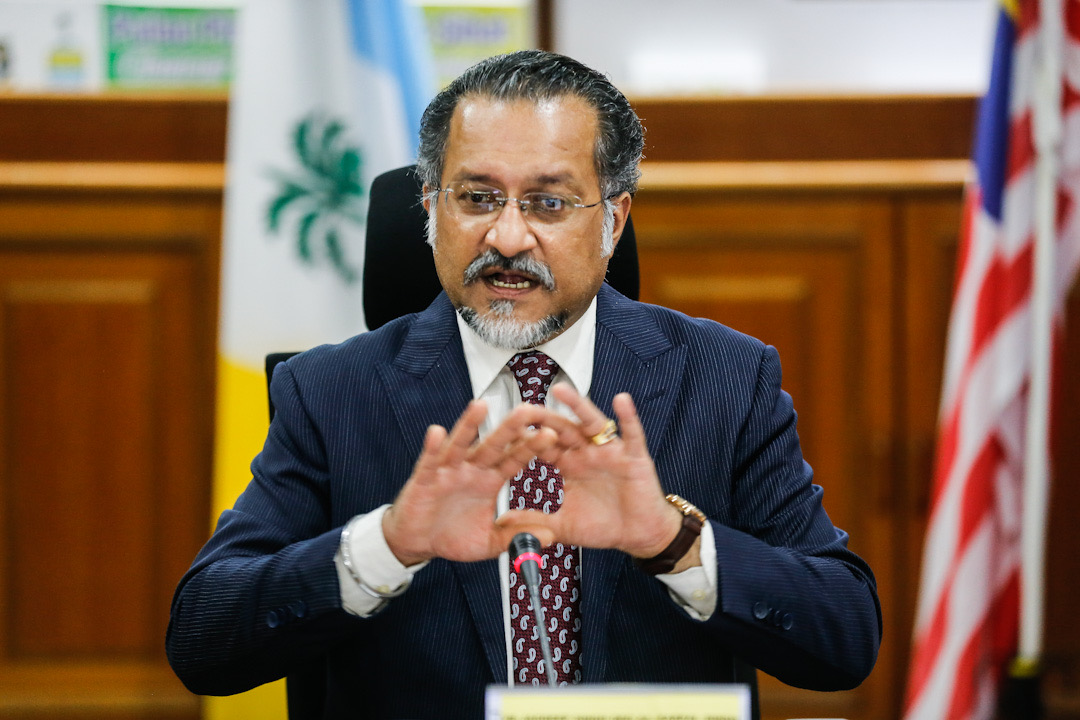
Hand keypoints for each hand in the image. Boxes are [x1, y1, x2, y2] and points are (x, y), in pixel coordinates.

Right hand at [382, 400, 557, 565]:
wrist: (419, 542)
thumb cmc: (454, 536)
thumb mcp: (490, 541)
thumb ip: (518, 535)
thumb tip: (551, 536)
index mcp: (490, 480)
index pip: (514, 459)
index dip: (531, 447)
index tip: (552, 434)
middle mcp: (471, 470)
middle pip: (493, 445)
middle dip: (509, 428)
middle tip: (528, 410)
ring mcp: (447, 471)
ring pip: (460, 444)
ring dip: (469, 424)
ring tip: (481, 405)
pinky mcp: (424, 479)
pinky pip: (429, 461)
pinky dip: (432, 447)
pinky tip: (437, 432)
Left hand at [497, 386, 689, 561]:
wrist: (639, 535)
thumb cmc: (605, 525)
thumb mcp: (564, 525)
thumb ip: (535, 522)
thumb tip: (502, 523)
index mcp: (569, 465)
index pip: (544, 446)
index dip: (526, 439)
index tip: (504, 431)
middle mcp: (587, 453)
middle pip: (562, 429)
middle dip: (544, 418)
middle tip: (523, 408)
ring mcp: (610, 452)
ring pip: (591, 423)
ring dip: (577, 405)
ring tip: (561, 390)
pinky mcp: (634, 457)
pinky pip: (632, 433)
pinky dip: (628, 416)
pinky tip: (621, 400)